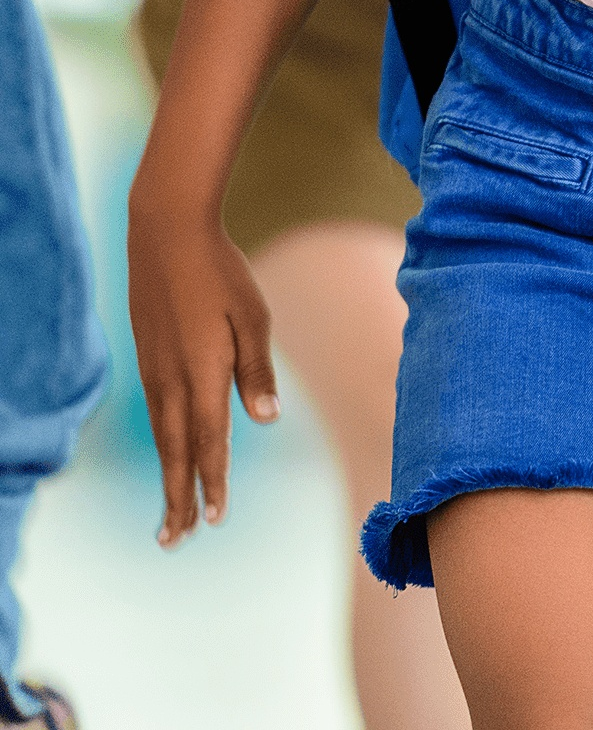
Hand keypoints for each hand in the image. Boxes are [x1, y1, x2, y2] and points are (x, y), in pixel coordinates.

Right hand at [128, 201, 280, 546]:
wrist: (166, 232)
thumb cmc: (219, 271)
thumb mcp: (251, 314)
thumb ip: (256, 369)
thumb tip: (265, 418)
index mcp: (202, 372)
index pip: (208, 441)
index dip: (212, 481)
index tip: (215, 518)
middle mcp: (172, 379)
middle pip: (175, 452)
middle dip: (178, 497)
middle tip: (176, 540)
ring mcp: (154, 369)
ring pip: (161, 437)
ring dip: (168, 477)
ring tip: (170, 514)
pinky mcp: (147, 357)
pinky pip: (155, 413)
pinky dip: (163, 443)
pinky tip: (170, 453)